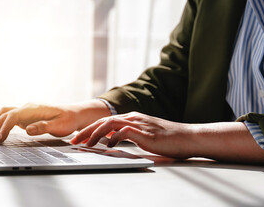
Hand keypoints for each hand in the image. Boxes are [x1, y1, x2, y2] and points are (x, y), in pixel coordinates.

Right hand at [0, 100, 110, 142]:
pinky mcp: (25, 116)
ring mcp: (25, 111)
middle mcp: (26, 108)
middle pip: (4, 115)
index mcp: (32, 109)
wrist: (73, 114)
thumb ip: (42, 127)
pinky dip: (0, 124)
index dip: (4, 127)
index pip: (13, 116)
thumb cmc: (67, 120)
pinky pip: (9, 118)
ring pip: (4, 114)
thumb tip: (27, 129)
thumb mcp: (58, 126)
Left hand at [70, 112, 194, 158]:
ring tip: (86, 143)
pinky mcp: (145, 133)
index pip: (105, 121)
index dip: (90, 129)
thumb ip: (128, 136)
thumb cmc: (168, 139)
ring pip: (110, 125)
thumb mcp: (143, 136)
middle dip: (86, 131)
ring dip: (95, 134)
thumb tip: (111, 141)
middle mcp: (133, 118)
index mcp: (132, 118)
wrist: (189, 138)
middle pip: (103, 121)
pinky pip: (125, 132)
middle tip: (74, 140)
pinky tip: (109, 145)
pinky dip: (114, 138)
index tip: (79, 138)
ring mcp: (139, 124)